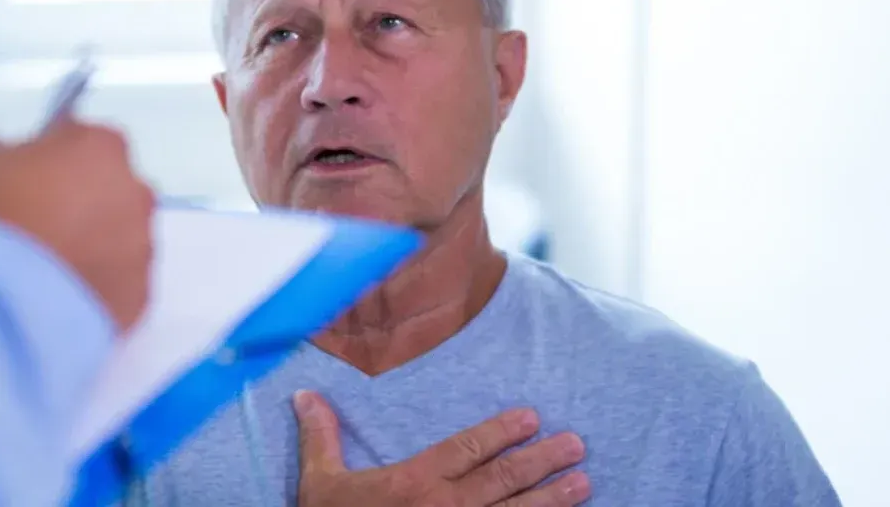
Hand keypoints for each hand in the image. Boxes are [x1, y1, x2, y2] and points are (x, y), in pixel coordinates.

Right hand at [0, 119, 156, 330]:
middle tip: (20, 228)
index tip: (11, 183)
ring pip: (111, 237)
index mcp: (100, 146)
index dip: (39, 158)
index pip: (73, 137)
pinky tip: (49, 298)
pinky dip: (87, 287)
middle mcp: (135, 193)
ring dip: (81, 244)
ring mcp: (142, 249)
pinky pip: (113, 283)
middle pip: (100, 188)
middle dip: (67, 201)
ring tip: (31, 270)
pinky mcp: (139, 299)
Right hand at [294, 390, 590, 506]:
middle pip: (503, 479)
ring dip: (552, 499)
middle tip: (575, 444)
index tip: (531, 417)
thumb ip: (320, 436)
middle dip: (542, 460)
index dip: (501, 432)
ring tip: (583, 482)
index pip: (467, 450)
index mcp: (414, 483)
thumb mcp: (319, 482)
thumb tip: (305, 393)